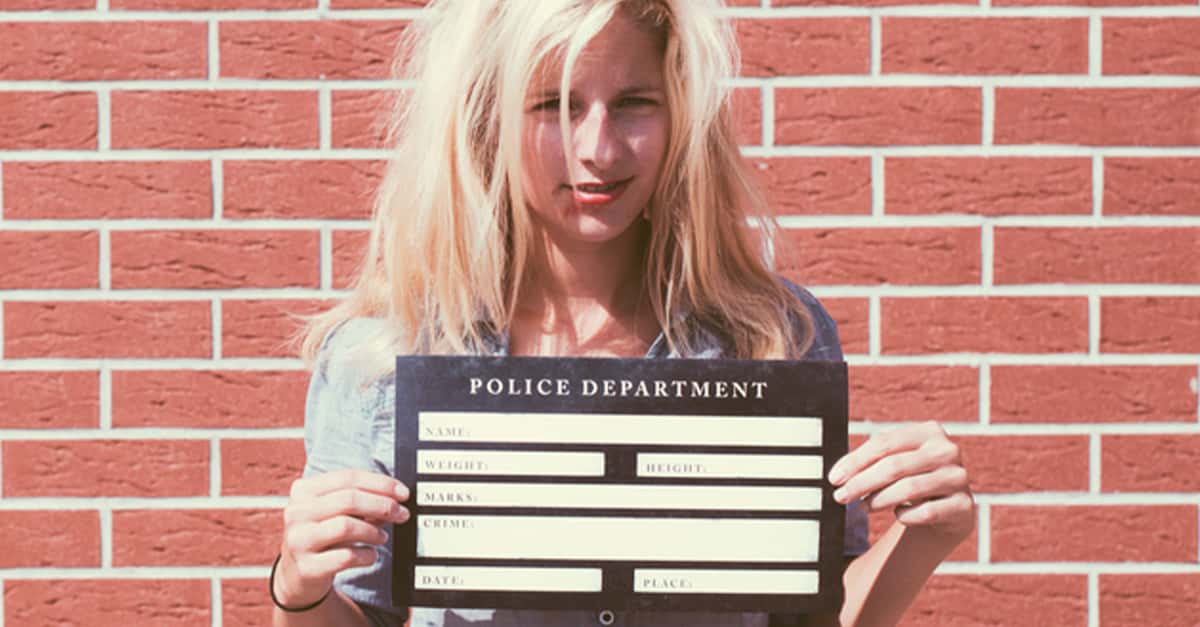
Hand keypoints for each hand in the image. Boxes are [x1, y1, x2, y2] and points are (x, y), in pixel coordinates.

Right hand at [275, 469, 410, 606]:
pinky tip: (370, 555)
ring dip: (373, 531)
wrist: (297, 573)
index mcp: (304, 490)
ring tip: (382, 537)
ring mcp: (299, 540)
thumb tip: (395, 499)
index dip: (380, 483)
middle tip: (402, 514)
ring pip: (345, 527)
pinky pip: (345, 557)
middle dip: (383, 506)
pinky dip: (366, 555)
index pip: (348, 477)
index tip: (403, 493)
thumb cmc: (323, 534)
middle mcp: (297, 512)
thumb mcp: (335, 512)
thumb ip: (361, 502)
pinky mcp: (307, 567)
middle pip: (349, 500)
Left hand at [828, 421, 974, 540]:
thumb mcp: (894, 463)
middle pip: (894, 466)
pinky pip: (925, 512)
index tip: (834, 478)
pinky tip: (897, 515)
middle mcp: (947, 450)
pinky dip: (905, 515)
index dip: (855, 461)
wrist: (947, 511)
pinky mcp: (964, 505)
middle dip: (862, 483)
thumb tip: (837, 475)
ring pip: (909, 489)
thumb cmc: (912, 480)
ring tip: (862, 507)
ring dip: (878, 500)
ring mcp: (958, 477)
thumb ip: (870, 461)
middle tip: (840, 496)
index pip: (884, 443)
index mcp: (928, 431)